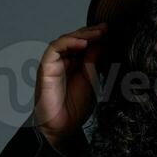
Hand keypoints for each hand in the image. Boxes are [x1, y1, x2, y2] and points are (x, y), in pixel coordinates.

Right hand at [32, 22, 108, 141]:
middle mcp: (63, 61)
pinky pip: (55, 49)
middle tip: (105, 28)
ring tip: (97, 34)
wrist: (63, 128)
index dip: (96, 36)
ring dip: (82, 35)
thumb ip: (93, 62)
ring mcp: (54, 63)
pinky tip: (83, 43)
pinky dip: (68, 43)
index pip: (84, 44)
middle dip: (91, 32)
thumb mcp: (91, 81)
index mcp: (74, 64)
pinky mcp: (46, 67)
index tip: (110, 31)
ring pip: (65, 40)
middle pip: (75, 39)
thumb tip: (101, 42)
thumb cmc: (75, 109)